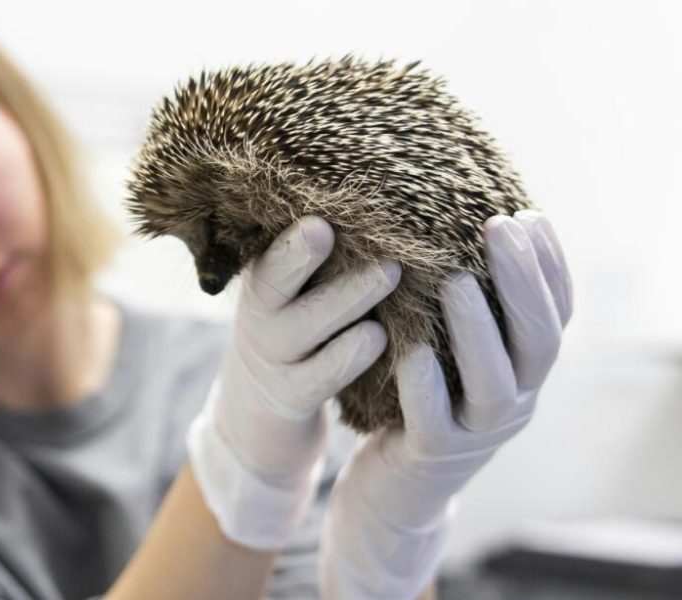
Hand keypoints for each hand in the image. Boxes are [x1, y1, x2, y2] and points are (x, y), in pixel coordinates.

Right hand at [186, 215, 400, 549]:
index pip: (267, 253)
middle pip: (275, 282)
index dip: (291, 238)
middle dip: (306, 256)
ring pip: (306, 326)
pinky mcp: (292, 397)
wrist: (261, 410)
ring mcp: (274, 360)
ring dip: (347, 298)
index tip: (320, 219)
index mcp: (260, 283)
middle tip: (346, 226)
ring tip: (390, 272)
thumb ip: (310, 259)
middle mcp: (258, 318)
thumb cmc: (295, 330)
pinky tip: (379, 337)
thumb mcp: (289, 295)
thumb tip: (373, 202)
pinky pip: (320, 376)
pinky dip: (349, 356)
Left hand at [319, 210, 573, 598]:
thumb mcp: (455, 359)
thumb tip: (460, 234)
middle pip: (539, 341)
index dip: (550, 268)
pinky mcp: (431, 456)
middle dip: (522, 282)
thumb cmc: (421, 405)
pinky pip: (435, 422)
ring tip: (456, 281)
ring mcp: (476, 434)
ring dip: (478, 330)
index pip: (556, 315)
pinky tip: (412, 352)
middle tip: (498, 227)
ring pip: (495, 385)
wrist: (394, 492)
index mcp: (523, 373)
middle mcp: (512, 403)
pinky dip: (426, 386)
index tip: (529, 216)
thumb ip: (468, 313)